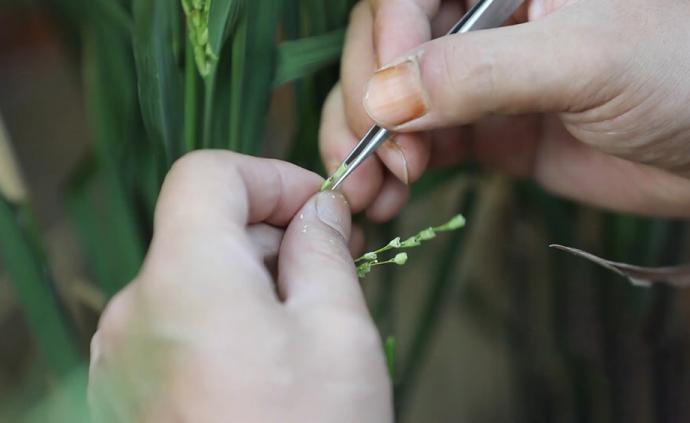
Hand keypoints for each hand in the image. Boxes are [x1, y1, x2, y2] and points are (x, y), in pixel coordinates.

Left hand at [88, 152, 391, 421]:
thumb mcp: (338, 332)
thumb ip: (323, 252)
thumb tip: (319, 211)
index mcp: (183, 278)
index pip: (208, 175)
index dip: (270, 178)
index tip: (319, 210)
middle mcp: (135, 312)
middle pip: (203, 228)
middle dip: (274, 238)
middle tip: (334, 270)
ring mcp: (125, 358)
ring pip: (195, 279)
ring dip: (255, 282)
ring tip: (309, 328)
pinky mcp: (132, 391)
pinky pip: (180, 325)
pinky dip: (227, 320)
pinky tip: (272, 362)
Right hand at [320, 0, 689, 219]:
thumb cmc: (679, 76)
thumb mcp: (585, 58)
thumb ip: (482, 72)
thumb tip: (382, 101)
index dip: (384, 41)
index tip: (385, 104)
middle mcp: (479, 21)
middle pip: (383, 46)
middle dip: (365, 102)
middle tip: (383, 158)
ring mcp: (475, 80)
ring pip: (389, 98)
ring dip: (365, 142)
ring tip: (368, 191)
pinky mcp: (480, 131)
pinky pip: (416, 143)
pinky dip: (392, 170)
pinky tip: (386, 199)